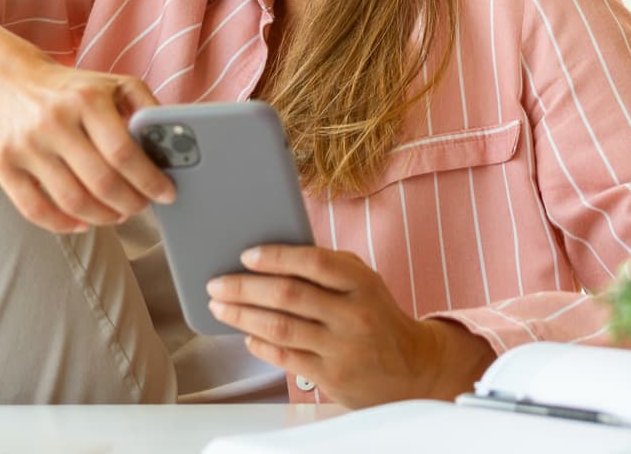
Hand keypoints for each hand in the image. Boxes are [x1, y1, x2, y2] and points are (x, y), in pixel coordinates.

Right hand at [0, 7, 175, 234]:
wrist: (8, 82)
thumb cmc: (71, 89)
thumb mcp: (113, 84)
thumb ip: (146, 107)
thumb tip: (174, 141)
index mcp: (85, 99)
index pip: (123, 152)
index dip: (149, 181)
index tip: (166, 194)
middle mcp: (52, 120)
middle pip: (100, 182)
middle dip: (130, 203)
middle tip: (141, 206)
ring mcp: (24, 144)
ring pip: (71, 201)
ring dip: (103, 217)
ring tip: (118, 213)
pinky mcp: (3, 164)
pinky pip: (34, 210)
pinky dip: (64, 225)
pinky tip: (83, 222)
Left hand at [206, 245, 495, 407]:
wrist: (414, 367)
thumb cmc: (376, 315)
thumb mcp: (363, 282)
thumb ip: (327, 266)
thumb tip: (271, 255)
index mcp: (362, 283)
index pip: (314, 263)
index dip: (277, 257)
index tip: (246, 255)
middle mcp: (354, 315)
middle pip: (289, 295)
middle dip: (244, 288)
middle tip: (216, 283)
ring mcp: (343, 348)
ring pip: (281, 327)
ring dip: (242, 316)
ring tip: (219, 307)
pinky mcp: (333, 377)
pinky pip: (286, 357)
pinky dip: (260, 344)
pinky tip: (246, 334)